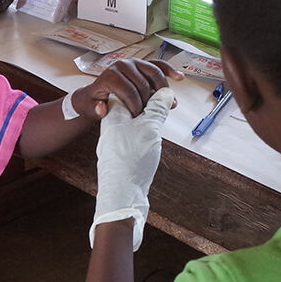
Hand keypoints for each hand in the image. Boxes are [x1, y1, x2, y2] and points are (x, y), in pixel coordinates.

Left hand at [72, 59, 180, 119]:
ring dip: (163, 88)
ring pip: (154, 73)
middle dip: (150, 100)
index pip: (129, 90)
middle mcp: (122, 65)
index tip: (137, 117)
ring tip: (169, 102)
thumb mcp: (90, 107)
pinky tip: (180, 77)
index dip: (135, 105)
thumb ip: (95, 109)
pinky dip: (170, 70)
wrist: (95, 93)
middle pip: (143, 83)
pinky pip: (159, 65)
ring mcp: (134, 63)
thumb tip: (101, 108)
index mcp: (110, 75)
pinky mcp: (142, 64)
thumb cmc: (94, 101)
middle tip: (152, 113)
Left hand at [91, 88, 174, 250]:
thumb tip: (165, 92)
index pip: (127, 89)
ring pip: (136, 120)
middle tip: (168, 102)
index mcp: (113, 114)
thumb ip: (157, 108)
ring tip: (165, 119)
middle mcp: (112, 125)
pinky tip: (156, 140)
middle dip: (151, 101)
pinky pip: (137, 134)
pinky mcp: (123, 153)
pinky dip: (149, 132)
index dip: (145, 86)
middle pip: (133, 103)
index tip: (162, 87)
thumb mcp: (149, 128)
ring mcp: (117, 140)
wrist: (121, 196)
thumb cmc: (131, 161)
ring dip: (152, 117)